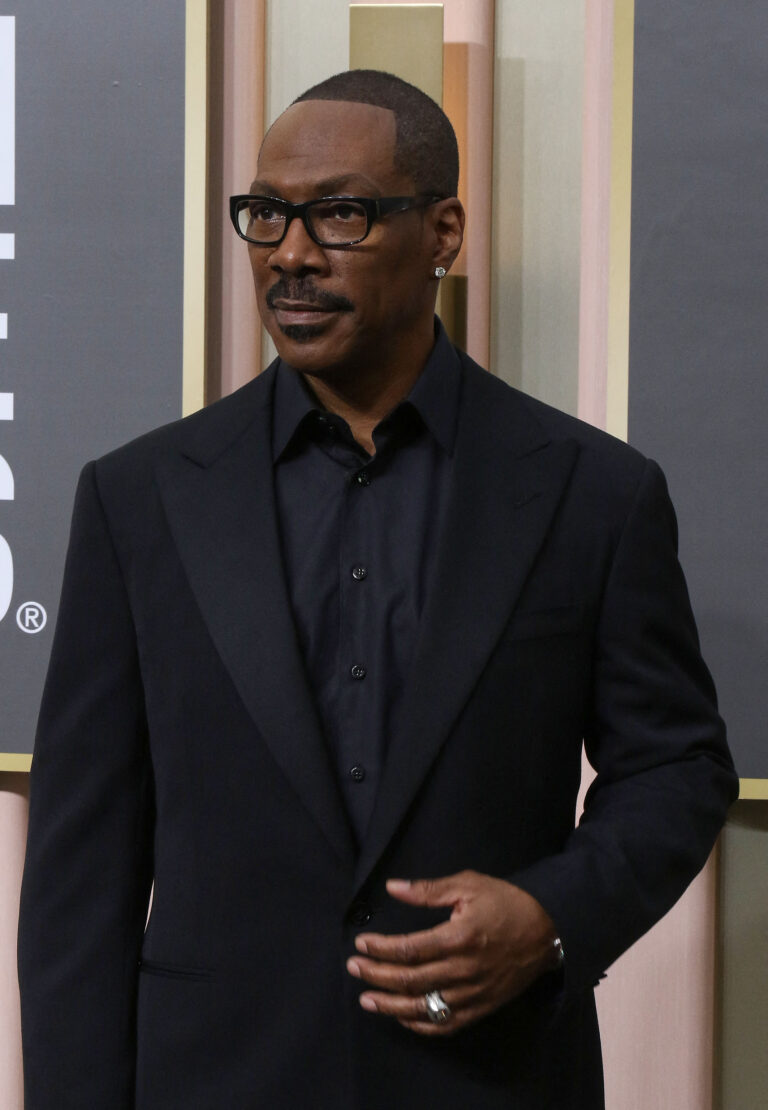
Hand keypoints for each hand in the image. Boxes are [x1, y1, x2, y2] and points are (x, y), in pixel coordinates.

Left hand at [346, 870, 559, 1035]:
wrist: (548, 929)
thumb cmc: (506, 902)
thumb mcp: (468, 885)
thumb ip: (428, 890)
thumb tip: (393, 887)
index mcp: (459, 937)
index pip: (409, 949)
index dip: (380, 949)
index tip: (360, 944)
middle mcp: (464, 970)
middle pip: (410, 980)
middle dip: (377, 975)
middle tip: (354, 968)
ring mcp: (473, 993)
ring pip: (424, 1007)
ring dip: (390, 1005)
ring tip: (366, 999)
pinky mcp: (481, 1007)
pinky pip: (446, 1024)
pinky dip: (421, 1024)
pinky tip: (402, 1016)